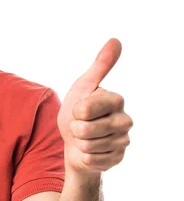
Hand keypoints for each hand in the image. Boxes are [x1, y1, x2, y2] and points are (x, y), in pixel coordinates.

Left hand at [57, 39, 132, 178]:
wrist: (75, 142)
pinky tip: (90, 151)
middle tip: (79, 126)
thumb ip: (100, 65)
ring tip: (85, 138)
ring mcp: (123, 142)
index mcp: (116, 100)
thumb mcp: (84, 86)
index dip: (75, 110)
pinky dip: (84, 157)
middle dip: (75, 129)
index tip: (78, 108)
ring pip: (89, 146)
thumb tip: (116, 40)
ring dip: (80, 143)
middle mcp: (125, 120)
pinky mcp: (117, 159)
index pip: (86, 108)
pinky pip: (92, 160)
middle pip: (86, 129)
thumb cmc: (78, 110)